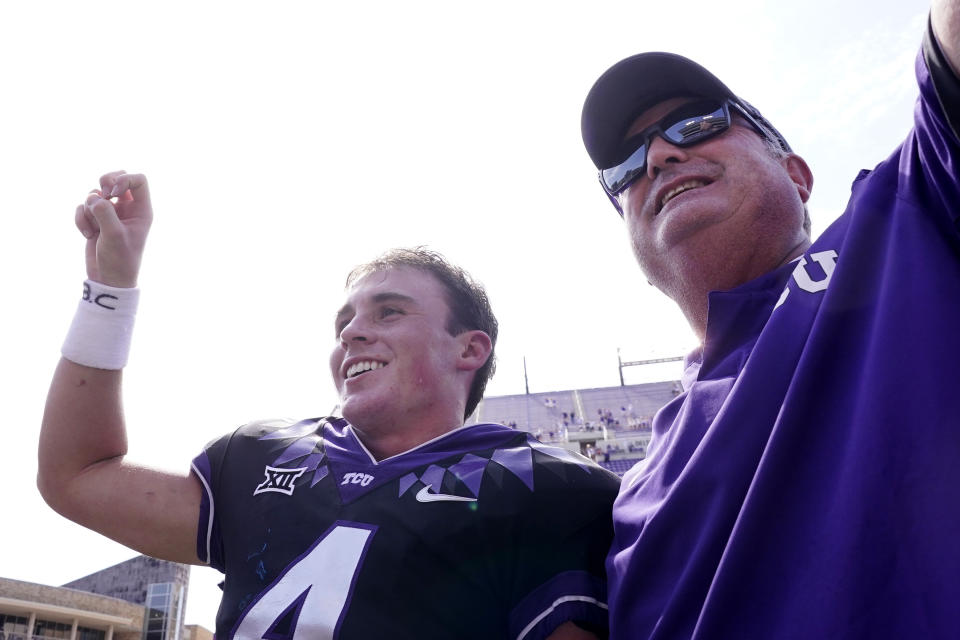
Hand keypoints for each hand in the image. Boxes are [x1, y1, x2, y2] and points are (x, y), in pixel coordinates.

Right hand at [76, 171, 152, 287]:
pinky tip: (87, 234)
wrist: (107, 279)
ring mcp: (111, 213)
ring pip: (96, 193)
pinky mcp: (96, 220)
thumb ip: (105, 213)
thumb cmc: (119, 260)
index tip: (113, 192)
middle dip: (105, 182)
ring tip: (95, 228)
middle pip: (117, 178)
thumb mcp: (114, 235)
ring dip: (90, 207)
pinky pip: (83, 207)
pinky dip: (81, 218)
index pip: (138, 180)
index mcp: (141, 211)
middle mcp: (128, 209)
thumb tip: (93, 197)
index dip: (124, 179)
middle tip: (102, 195)